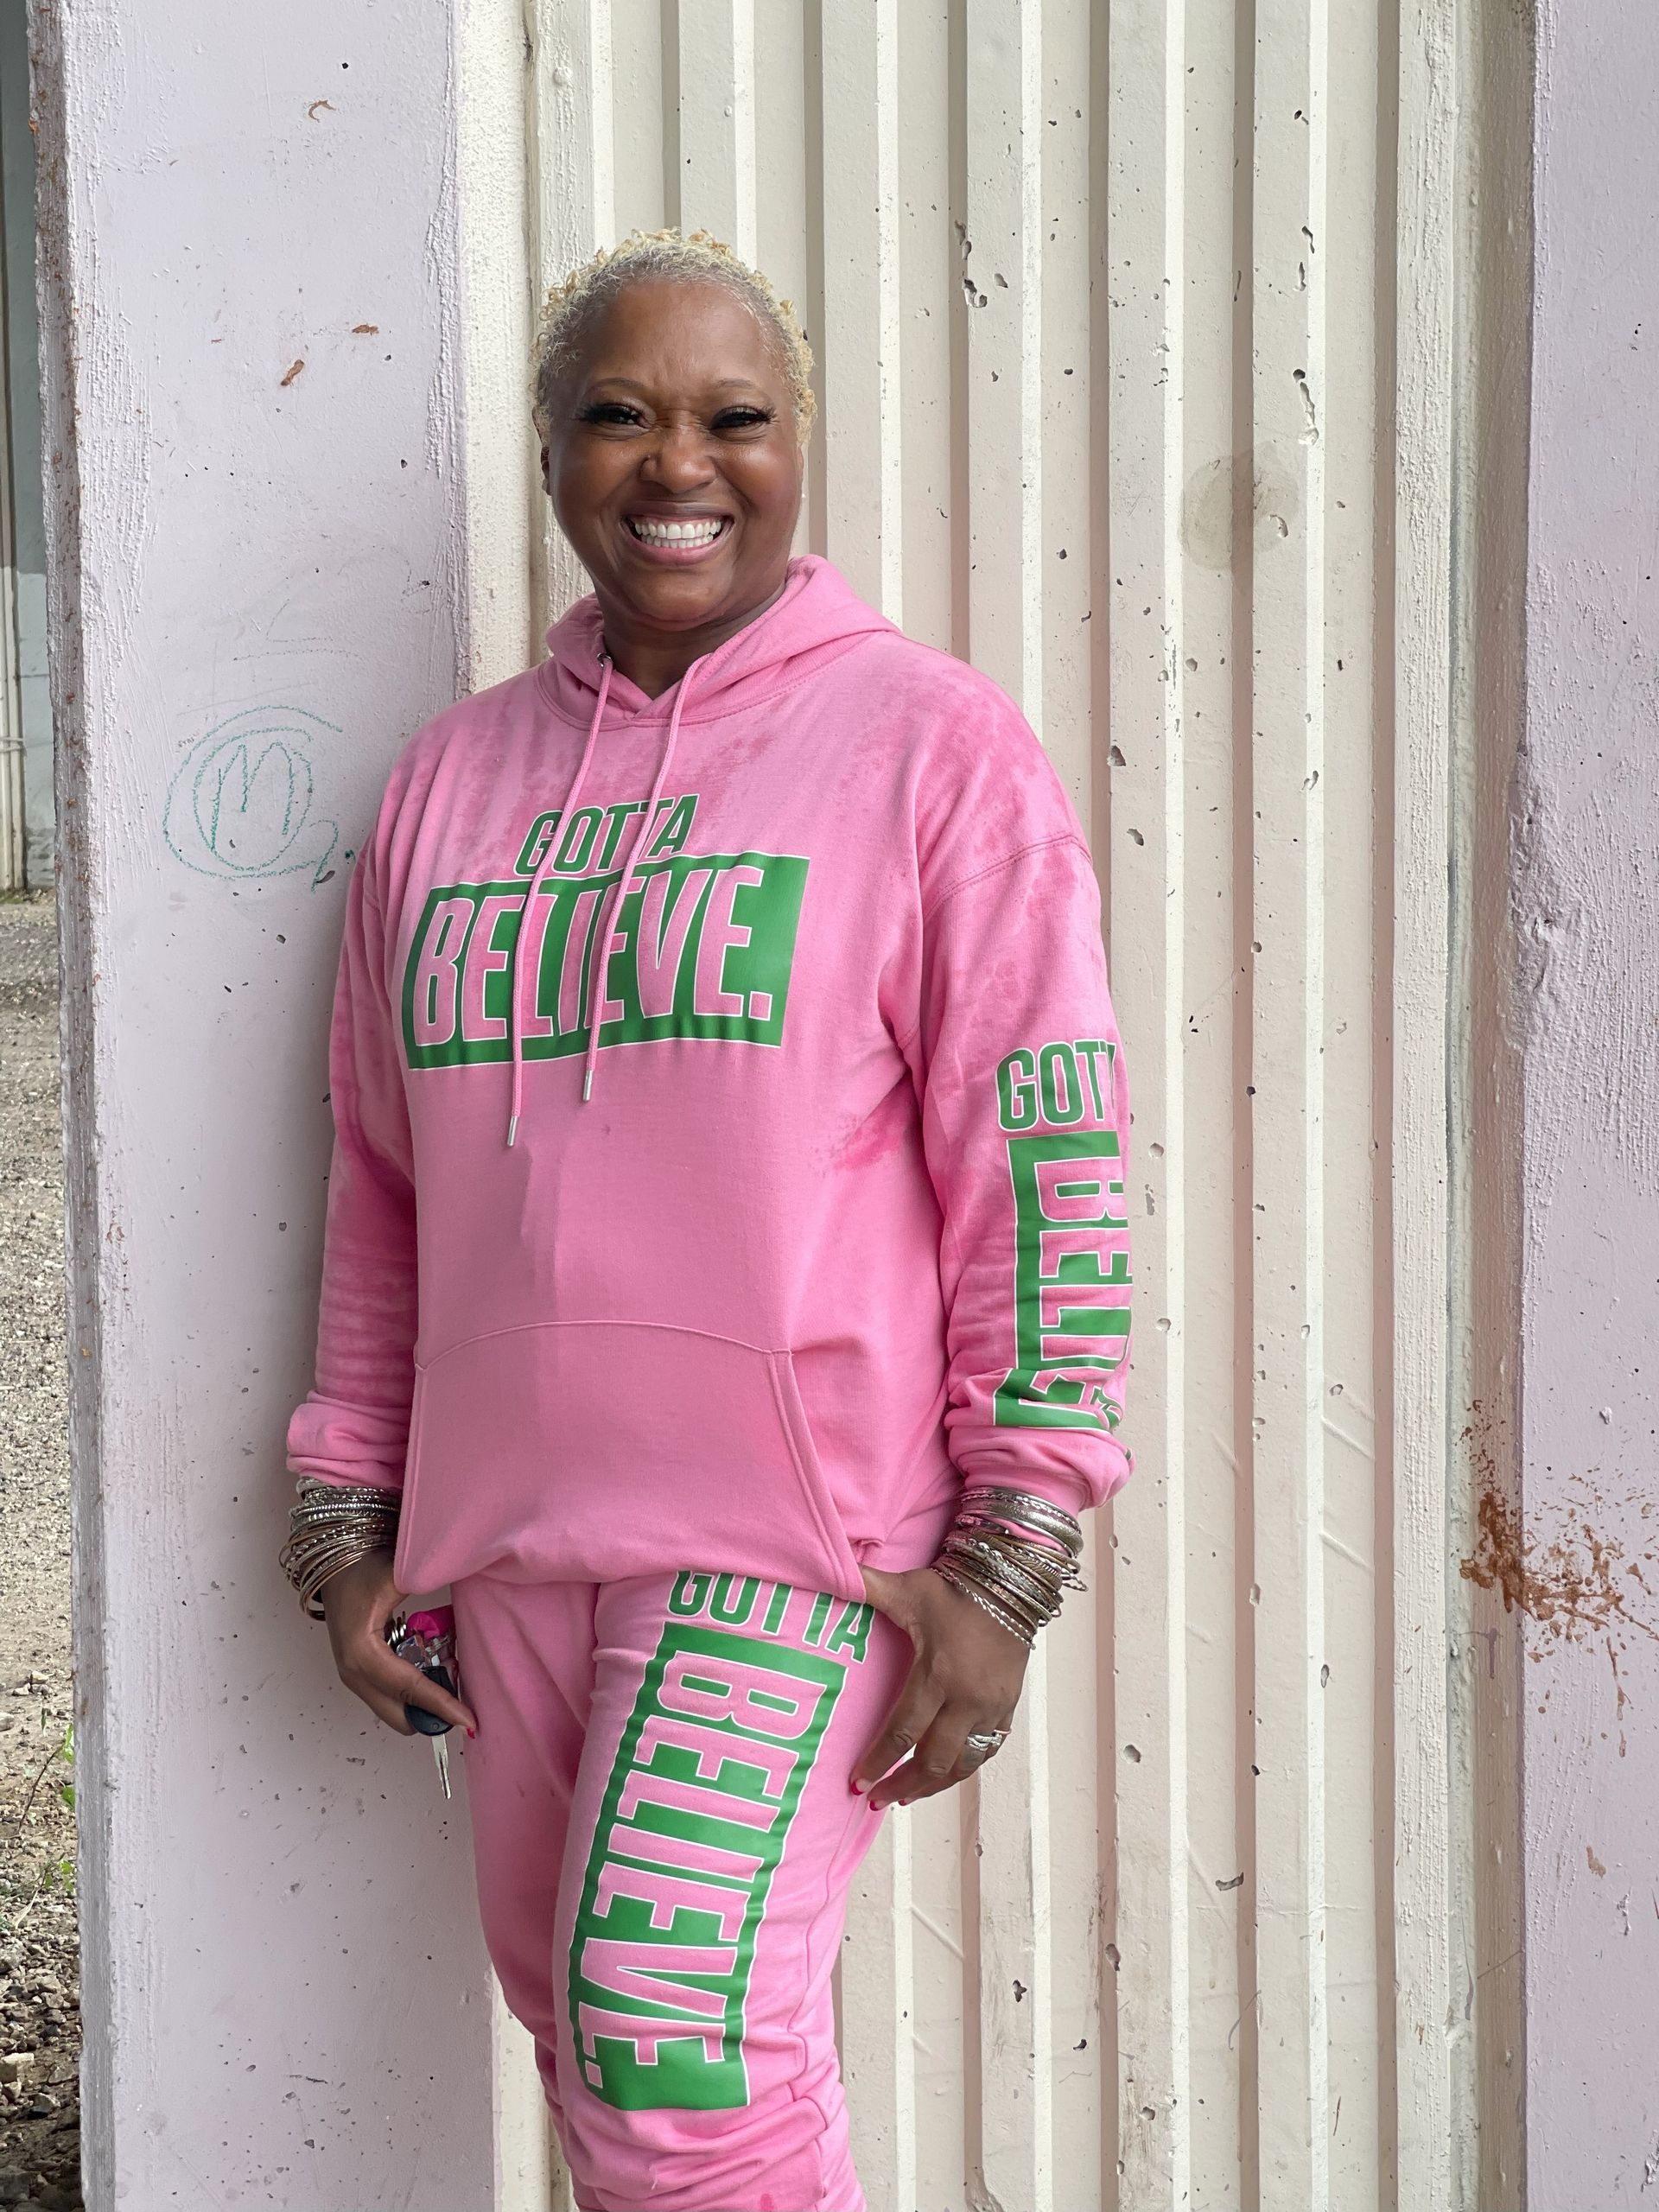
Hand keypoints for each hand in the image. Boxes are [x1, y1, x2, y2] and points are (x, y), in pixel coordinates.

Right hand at [320, 1550, 477, 1737]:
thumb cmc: (360, 1569)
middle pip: (400, 1716)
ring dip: (424, 1700)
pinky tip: (431, 1661)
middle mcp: (355, 1674)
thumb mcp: (396, 1577)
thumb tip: (465, 1603)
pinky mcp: (359, 1674)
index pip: (410, 1689)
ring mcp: (354, 1677)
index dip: (442, 1705)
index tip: (469, 1720)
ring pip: (396, 1709)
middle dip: (432, 1711)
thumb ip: (429, 1589)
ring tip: (448, 1667)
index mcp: (362, 1654)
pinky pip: (391, 1695)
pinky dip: (414, 1689)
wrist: (332, 1566)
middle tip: (461, 1688)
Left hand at [852, 1565, 1028, 1810]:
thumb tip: (829, 1571)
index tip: (857, 1781)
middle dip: (902, 1784)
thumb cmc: (955, 1590)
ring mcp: (990, 1707)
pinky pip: (986, 1751)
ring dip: (932, 1786)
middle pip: (932, 1760)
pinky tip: (945, 1775)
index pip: (903, 1731)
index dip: (879, 1760)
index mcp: (938, 1674)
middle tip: (875, 1799)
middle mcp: (966, 1699)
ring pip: (962, 1764)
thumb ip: (867, 1586)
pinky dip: (964, 1769)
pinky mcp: (1007, 1707)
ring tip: (905, 1797)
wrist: (1011, 1585)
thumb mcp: (909, 1588)